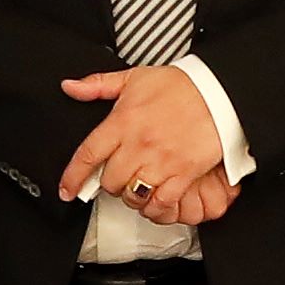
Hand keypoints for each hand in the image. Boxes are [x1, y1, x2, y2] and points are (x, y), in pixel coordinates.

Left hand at [54, 67, 229, 220]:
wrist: (218, 91)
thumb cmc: (179, 85)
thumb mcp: (133, 77)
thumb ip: (98, 85)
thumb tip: (70, 87)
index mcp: (123, 121)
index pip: (88, 155)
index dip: (72, 177)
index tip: (66, 189)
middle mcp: (139, 144)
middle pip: (110, 181)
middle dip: (109, 184)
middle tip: (116, 178)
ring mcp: (161, 161)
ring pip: (133, 195)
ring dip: (131, 196)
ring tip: (135, 188)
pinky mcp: (184, 173)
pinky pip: (162, 202)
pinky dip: (155, 207)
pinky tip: (154, 200)